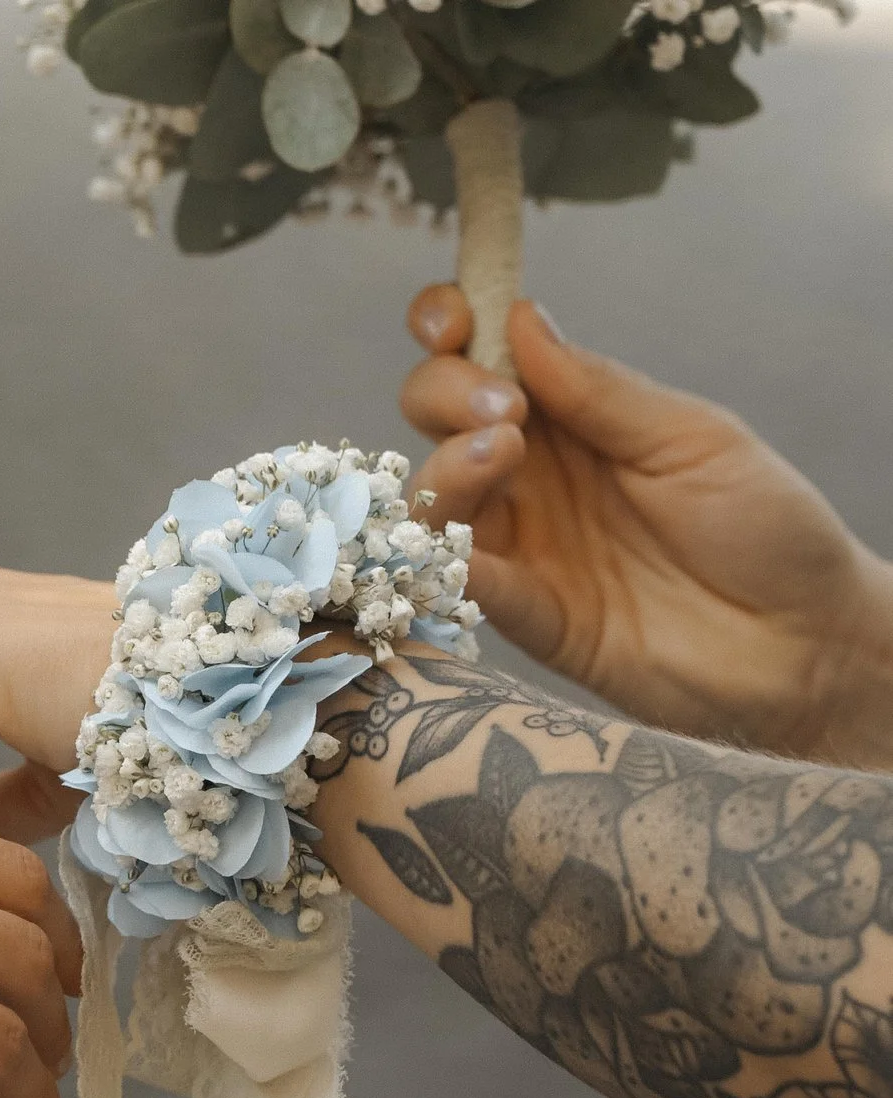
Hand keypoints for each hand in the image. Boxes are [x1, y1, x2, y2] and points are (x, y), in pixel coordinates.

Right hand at [402, 286, 892, 764]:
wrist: (804, 643)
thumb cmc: (767, 530)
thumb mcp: (691, 439)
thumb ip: (601, 391)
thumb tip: (519, 319)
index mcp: (574, 418)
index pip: (485, 359)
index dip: (450, 328)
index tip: (452, 320)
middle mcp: (531, 475)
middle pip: (437, 416)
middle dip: (444, 393)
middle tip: (504, 407)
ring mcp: (519, 544)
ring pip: (429, 495)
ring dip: (444, 464)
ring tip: (499, 452)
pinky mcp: (521, 615)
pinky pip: (455, 582)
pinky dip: (442, 557)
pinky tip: (462, 540)